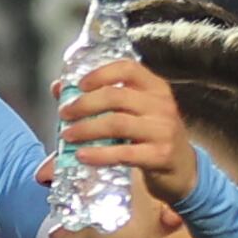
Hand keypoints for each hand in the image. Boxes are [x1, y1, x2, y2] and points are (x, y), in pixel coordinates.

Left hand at [56, 56, 200, 205]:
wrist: (181, 169)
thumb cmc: (148, 137)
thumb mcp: (131, 113)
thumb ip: (99, 100)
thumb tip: (57, 87)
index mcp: (154, 87)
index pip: (128, 68)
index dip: (101, 73)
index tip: (79, 85)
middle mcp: (161, 104)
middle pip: (116, 96)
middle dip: (84, 104)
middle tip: (63, 114)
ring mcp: (163, 130)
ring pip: (117, 123)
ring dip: (87, 129)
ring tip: (67, 136)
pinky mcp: (160, 155)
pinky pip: (124, 152)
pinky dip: (99, 154)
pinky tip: (81, 156)